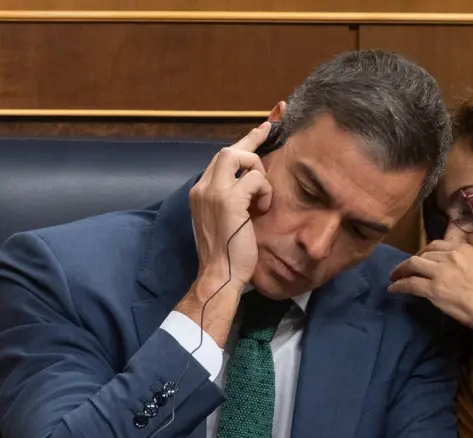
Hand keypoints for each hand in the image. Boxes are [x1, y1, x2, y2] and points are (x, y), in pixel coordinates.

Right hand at [190, 121, 273, 293]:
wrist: (220, 274)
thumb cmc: (227, 252)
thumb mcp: (225, 218)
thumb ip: (231, 198)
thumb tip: (249, 182)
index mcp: (201, 191)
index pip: (221, 158)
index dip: (244, 142)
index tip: (263, 128)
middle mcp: (203, 187)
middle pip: (229, 150)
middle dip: (253, 141)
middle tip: (271, 133)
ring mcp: (213, 192)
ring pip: (240, 157)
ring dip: (258, 173)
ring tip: (262, 198)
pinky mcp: (228, 201)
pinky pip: (254, 179)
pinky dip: (264, 191)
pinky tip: (262, 209)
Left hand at [389, 217, 472, 333]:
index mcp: (462, 248)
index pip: (436, 244)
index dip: (425, 251)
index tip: (422, 258)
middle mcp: (448, 256)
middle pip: (423, 253)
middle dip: (412, 260)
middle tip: (406, 268)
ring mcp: (439, 272)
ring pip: (413, 265)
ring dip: (400, 270)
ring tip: (394, 276)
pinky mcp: (432, 289)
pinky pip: (410, 284)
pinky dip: (399, 285)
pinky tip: (393, 289)